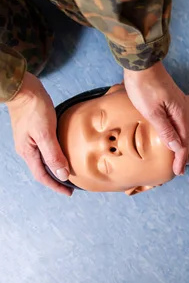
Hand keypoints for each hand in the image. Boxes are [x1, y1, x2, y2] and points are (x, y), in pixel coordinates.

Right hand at [6, 73, 72, 194]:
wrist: (23, 88)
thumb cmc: (34, 109)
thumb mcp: (46, 132)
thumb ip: (53, 154)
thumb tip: (62, 174)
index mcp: (28, 152)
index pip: (43, 176)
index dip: (56, 186)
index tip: (69, 193)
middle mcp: (27, 149)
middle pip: (42, 170)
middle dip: (56, 180)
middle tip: (72, 186)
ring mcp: (30, 140)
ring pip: (44, 160)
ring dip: (55, 168)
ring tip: (69, 172)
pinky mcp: (35, 132)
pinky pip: (45, 150)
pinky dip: (55, 156)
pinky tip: (63, 153)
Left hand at [123, 62, 188, 174]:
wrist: (142, 62)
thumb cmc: (144, 86)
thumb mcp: (151, 111)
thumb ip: (165, 129)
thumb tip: (176, 146)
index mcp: (179, 112)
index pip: (183, 141)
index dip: (181, 157)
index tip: (178, 171)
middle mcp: (181, 108)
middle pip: (184, 135)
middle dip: (181, 153)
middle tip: (177, 168)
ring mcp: (176, 102)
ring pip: (181, 128)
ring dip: (178, 143)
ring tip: (175, 155)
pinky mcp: (169, 99)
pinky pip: (176, 120)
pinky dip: (174, 132)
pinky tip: (169, 134)